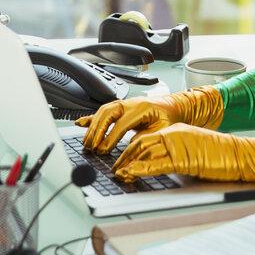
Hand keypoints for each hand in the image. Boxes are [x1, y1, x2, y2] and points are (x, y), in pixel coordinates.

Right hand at [76, 86, 222, 153]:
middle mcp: (131, 103)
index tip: (103, 151)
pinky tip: (80, 123)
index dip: (111, 137)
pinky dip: (91, 118)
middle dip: (97, 130)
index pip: (122, 123)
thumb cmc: (169, 118)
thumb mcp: (163, 130)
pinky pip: (103, 111)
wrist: (173, 106)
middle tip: (91, 147)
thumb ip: (148, 137)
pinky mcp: (121, 108)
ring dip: (93, 126)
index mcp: (142, 108)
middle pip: (108, 113)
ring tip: (87, 142)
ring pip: (103, 111)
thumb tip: (131, 147)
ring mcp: (125, 104)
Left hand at [111, 122, 254, 193]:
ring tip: (118, 174)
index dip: (129, 150)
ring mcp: (179, 144)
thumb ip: (176, 154)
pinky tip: (132, 174)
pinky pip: (157, 162)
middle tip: (114, 170)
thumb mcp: (193, 151)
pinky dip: (141, 168)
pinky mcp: (184, 158)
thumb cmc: (221, 156)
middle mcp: (175, 133)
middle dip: (123, 157)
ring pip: (144, 150)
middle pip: (140, 142)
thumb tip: (157, 165)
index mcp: (176, 130)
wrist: (242, 155)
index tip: (120, 162)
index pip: (146, 137)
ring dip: (127, 163)